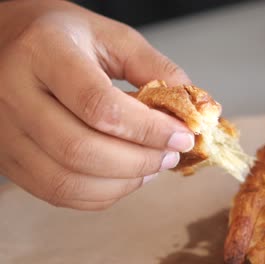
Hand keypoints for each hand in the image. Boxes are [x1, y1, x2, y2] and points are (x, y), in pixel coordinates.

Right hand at [0, 0, 193, 209]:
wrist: (8, 42)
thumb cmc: (63, 37)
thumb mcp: (113, 38)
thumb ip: (155, 69)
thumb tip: (194, 109)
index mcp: (44, 52)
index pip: (99, 105)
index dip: (148, 129)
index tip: (182, 135)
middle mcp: (14, 94)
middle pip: (81, 150)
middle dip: (139, 161)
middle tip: (170, 155)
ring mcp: (5, 131)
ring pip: (67, 180)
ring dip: (123, 182)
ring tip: (152, 166)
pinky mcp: (8, 157)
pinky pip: (57, 193)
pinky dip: (101, 194)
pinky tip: (126, 177)